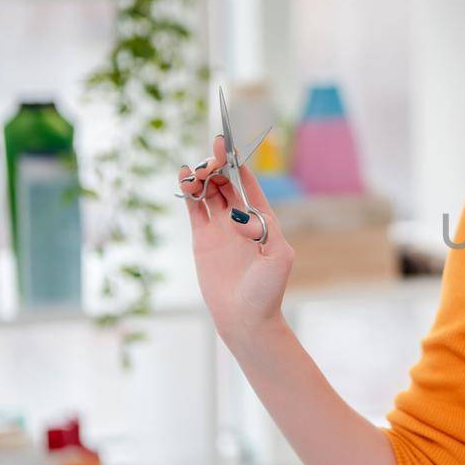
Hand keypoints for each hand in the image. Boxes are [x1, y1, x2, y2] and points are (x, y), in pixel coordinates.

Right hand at [179, 135, 293, 341]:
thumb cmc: (267, 291)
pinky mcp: (202, 239)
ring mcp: (220, 229)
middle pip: (226, 184)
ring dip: (203, 177)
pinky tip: (184, 176)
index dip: (240, 166)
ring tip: (196, 170)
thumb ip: (267, 232)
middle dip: (218, 167)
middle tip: (212, 157)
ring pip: (209, 193)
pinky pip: (195, 209)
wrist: (245, 317)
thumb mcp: (280, 258)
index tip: (230, 147)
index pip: (249, 185)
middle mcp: (241, 221)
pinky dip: (189, 192)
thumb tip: (242, 218)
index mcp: (263, 221)